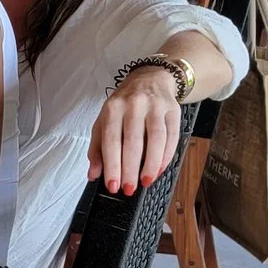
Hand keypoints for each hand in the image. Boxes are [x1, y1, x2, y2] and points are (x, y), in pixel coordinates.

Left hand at [89, 69, 182, 194]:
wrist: (150, 79)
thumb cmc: (124, 105)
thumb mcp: (104, 120)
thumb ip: (97, 148)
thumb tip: (93, 174)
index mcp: (113, 108)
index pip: (111, 140)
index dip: (112, 165)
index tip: (112, 184)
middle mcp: (134, 105)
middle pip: (133, 142)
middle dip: (130, 169)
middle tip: (128, 188)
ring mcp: (155, 107)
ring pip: (156, 139)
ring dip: (150, 165)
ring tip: (145, 182)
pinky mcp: (173, 111)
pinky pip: (172, 137)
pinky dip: (166, 157)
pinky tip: (158, 170)